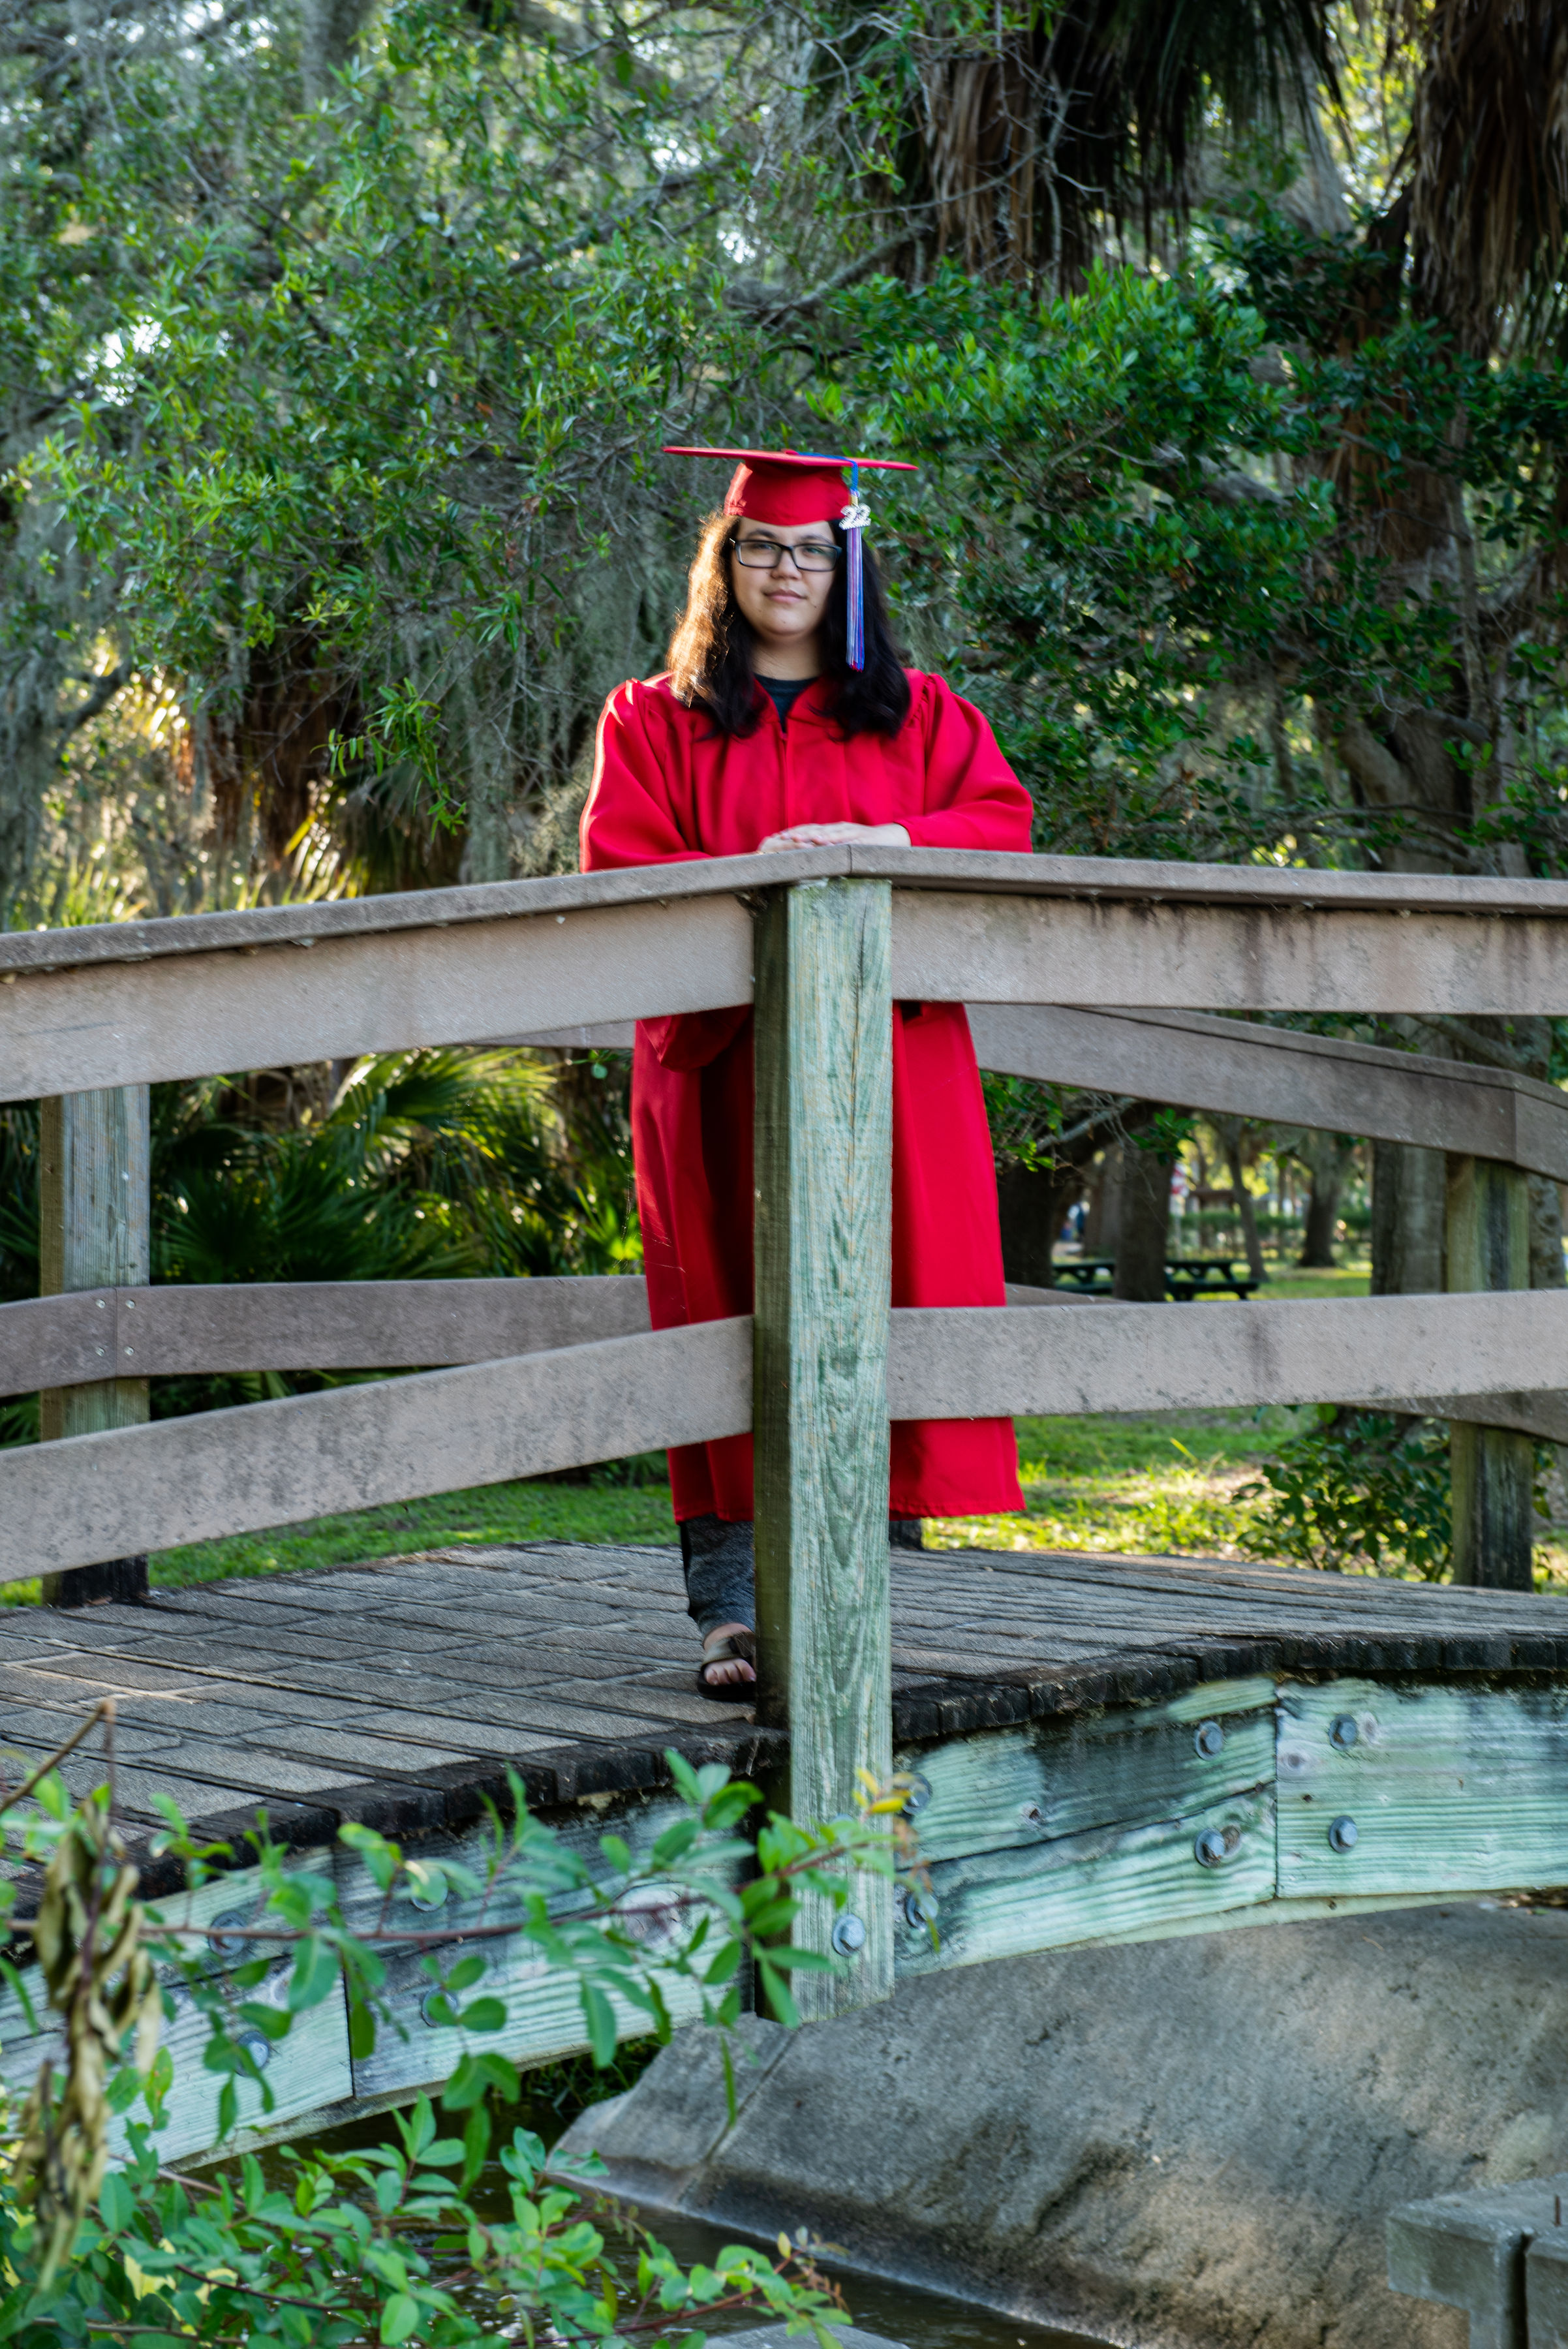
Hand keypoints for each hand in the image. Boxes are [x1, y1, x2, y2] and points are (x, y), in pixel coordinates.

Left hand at [757, 821, 911, 851]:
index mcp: (833, 831)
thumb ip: (832, 851)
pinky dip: (832, 840)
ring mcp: (849, 832)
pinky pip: (844, 840)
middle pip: (813, 829)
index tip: (776, 839)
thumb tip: (815, 860)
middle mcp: (838, 829)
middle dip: (795, 834)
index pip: (808, 831)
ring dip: (809, 836)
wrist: (893, 838)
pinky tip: (822, 842)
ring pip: (826, 833)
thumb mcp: (847, 848)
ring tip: (794, 839)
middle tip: (778, 839)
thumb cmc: (869, 845)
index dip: (792, 834)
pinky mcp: (860, 838)